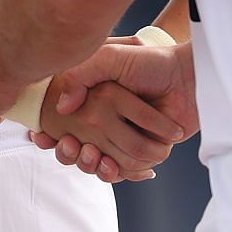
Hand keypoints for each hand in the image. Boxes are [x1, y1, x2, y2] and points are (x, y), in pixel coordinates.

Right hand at [29, 40, 198, 181]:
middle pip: (75, 150)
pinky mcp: (142, 153)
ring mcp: (123, 139)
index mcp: (92, 101)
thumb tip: (62, 108)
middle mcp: (105, 122)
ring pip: (97, 165)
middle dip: (69, 154)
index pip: (60, 126)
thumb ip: (81, 75)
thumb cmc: (150, 62)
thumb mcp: (111, 58)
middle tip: (71, 146)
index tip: (43, 138)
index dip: (49, 136)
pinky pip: (122, 172)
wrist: (189, 79)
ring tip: (93, 156)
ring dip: (92, 165)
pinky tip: (111, 165)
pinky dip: (118, 173)